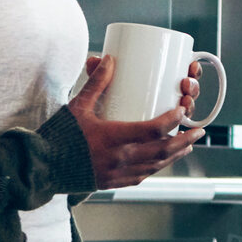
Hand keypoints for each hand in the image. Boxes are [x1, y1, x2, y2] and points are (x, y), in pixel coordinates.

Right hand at [68, 55, 204, 188]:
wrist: (43, 167)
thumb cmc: (59, 135)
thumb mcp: (78, 106)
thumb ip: (96, 83)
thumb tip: (108, 58)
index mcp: (113, 138)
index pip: (153, 130)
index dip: (172, 119)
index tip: (181, 109)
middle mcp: (119, 159)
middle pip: (162, 151)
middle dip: (184, 140)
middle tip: (198, 130)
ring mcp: (117, 174)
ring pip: (156, 166)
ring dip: (175, 155)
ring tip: (188, 145)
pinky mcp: (113, 183)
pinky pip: (143, 177)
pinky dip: (157, 167)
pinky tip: (164, 161)